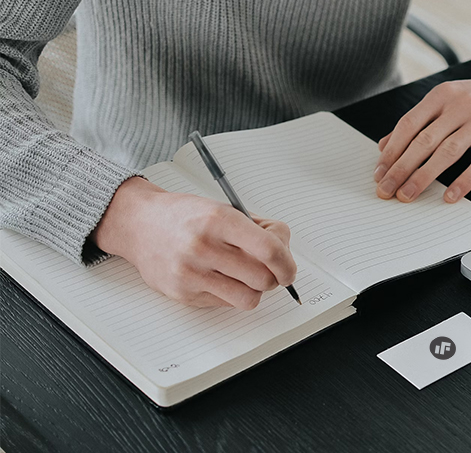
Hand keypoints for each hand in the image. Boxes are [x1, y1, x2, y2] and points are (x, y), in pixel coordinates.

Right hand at [91, 177, 296, 309]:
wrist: (139, 224)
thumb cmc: (185, 216)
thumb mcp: (225, 208)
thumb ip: (258, 229)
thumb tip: (285, 252)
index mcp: (218, 220)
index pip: (269, 250)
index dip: (287, 263)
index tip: (289, 268)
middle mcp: (203, 247)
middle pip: (263, 279)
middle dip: (274, 277)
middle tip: (270, 270)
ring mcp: (191, 274)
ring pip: (248, 298)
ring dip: (255, 290)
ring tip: (246, 275)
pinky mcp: (183, 294)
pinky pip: (226, 304)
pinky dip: (233, 293)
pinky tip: (223, 278)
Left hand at [373, 69, 470, 202]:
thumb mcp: (445, 102)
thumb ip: (417, 122)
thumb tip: (385, 146)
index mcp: (441, 95)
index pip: (409, 124)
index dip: (392, 150)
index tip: (379, 173)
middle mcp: (460, 105)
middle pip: (424, 140)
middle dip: (402, 168)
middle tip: (387, 189)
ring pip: (449, 152)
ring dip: (425, 176)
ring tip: (409, 194)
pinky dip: (464, 181)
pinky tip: (450, 196)